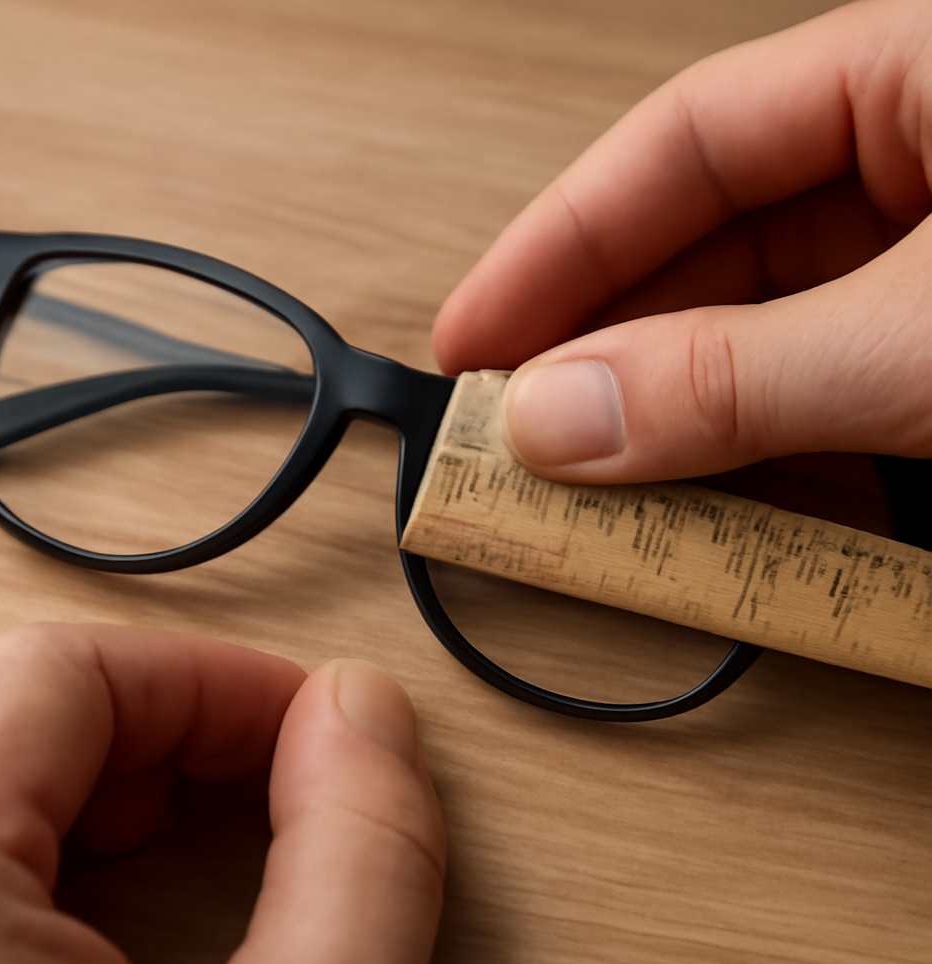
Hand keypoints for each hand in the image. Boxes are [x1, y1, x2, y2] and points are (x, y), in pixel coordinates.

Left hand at [0, 624, 444, 963]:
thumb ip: (361, 856)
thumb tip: (365, 712)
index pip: (58, 675)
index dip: (214, 680)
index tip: (305, 720)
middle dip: (158, 727)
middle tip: (256, 776)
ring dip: (91, 782)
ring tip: (177, 832)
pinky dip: (26, 849)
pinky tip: (88, 908)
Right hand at [433, 0, 931, 493]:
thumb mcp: (921, 338)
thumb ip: (739, 374)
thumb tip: (562, 416)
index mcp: (922, 74)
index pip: (686, 139)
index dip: (560, 243)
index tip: (474, 336)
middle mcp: (928, 165)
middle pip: (710, 243)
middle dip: (605, 343)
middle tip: (519, 428)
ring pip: (760, 332)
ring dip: (670, 410)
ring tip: (589, 476)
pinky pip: (822, 396)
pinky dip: (758, 452)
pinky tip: (699, 490)